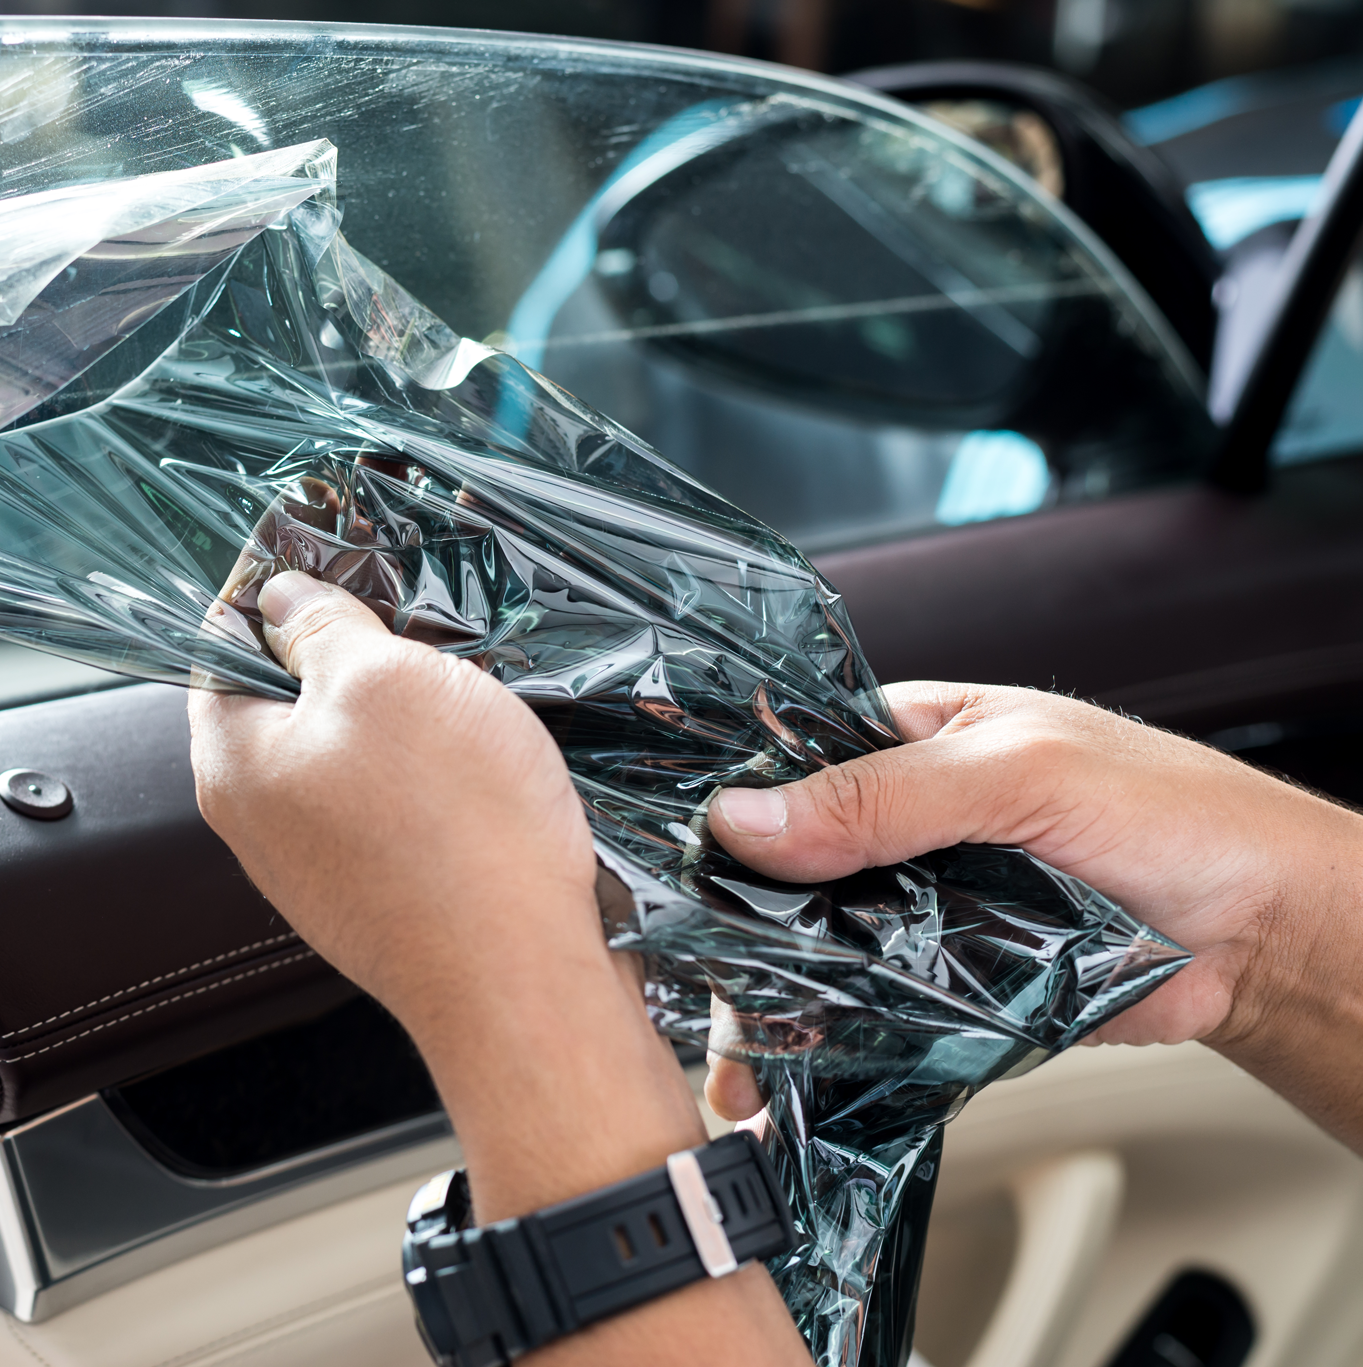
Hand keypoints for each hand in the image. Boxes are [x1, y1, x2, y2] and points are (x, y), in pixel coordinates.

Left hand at [190, 572, 809, 1365]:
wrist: (526, 982)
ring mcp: (317, 867)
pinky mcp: (377, 897)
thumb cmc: (457, 833)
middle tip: (409, 616)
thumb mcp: (388, 682)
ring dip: (394, 716)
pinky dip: (425, 776)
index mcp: (234, 760)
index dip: (268, 586)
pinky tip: (477, 767)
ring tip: (459, 692)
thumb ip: (322, 628)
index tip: (318, 548)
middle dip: (343, 651)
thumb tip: (281, 595)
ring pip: (342, 756)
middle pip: (282, 701)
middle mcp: (259, 821)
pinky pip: (387, 810)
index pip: (219, 644)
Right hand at [699, 682, 1362, 1150]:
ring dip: (774, 985)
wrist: (1270, 941)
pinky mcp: (943, 980)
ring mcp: (920, 903)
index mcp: (911, 736)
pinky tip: (782, 1062)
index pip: (788, 758)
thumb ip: (884, 796)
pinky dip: (828, 1032)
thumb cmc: (1179, 819)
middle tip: (695, 966)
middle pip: (786, 861)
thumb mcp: (1018, 774)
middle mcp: (904, 819)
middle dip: (738, 915)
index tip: (675, 857)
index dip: (732, 801)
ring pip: (817, 940)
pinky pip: (867, 1003)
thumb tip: (749, 818)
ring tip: (730, 1040)